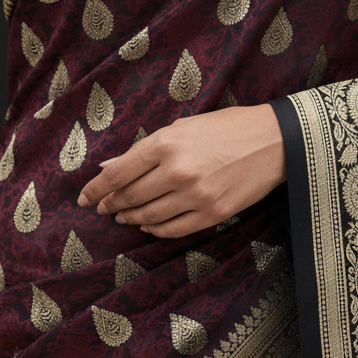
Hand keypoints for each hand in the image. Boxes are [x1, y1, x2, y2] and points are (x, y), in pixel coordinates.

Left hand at [76, 104, 286, 237]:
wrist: (273, 140)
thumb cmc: (226, 127)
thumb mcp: (182, 127)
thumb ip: (144, 150)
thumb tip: (109, 169)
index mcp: (166, 142)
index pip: (118, 173)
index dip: (96, 189)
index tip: (84, 198)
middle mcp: (177, 170)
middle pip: (130, 197)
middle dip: (111, 204)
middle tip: (103, 208)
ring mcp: (196, 195)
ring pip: (149, 216)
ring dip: (131, 218)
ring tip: (124, 216)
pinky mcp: (213, 213)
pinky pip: (174, 230)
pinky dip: (156, 230)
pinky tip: (149, 225)